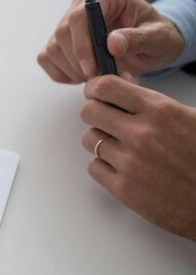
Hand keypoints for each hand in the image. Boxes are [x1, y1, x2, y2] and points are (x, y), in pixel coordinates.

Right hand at [38, 0, 184, 82]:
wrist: (151, 46)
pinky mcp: (60, 40)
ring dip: (71, 70)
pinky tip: (83, 76)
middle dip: (77, 61)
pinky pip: (47, 59)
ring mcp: (68, 22)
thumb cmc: (157, 38)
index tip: (92, 69)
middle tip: (98, 78)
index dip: (81, 44)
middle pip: (62, 33)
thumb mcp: (160, 38)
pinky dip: (62, 73)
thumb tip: (112, 42)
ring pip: (53, 48)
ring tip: (96, 77)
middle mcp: (82, 4)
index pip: (80, 15)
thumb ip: (140, 39)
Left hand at [80, 76, 195, 240]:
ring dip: (101, 141)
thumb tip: (124, 89)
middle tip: (105, 120)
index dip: (95, 88)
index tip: (95, 93)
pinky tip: (122, 167)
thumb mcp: (189, 118)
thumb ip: (154, 105)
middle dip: (94, 113)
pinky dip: (104, 166)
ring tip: (122, 147)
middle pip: (89, 112)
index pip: (107, 87)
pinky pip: (94, 167)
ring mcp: (130, 162)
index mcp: (161, 111)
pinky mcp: (123, 188)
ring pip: (90, 140)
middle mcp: (141, 134)